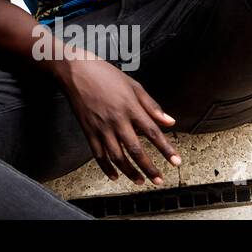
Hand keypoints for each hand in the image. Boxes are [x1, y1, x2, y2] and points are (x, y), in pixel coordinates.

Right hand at [56, 57, 180, 185]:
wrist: (75, 70)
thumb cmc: (104, 74)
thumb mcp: (133, 85)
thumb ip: (151, 105)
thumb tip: (169, 121)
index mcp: (130, 107)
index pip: (152, 133)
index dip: (166, 149)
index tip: (176, 161)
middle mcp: (117, 120)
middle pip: (136, 150)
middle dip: (149, 168)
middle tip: (159, 181)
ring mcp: (101, 127)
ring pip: (117, 156)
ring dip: (130, 172)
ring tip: (140, 181)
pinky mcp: (88, 130)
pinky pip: (98, 154)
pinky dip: (106, 168)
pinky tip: (114, 176)